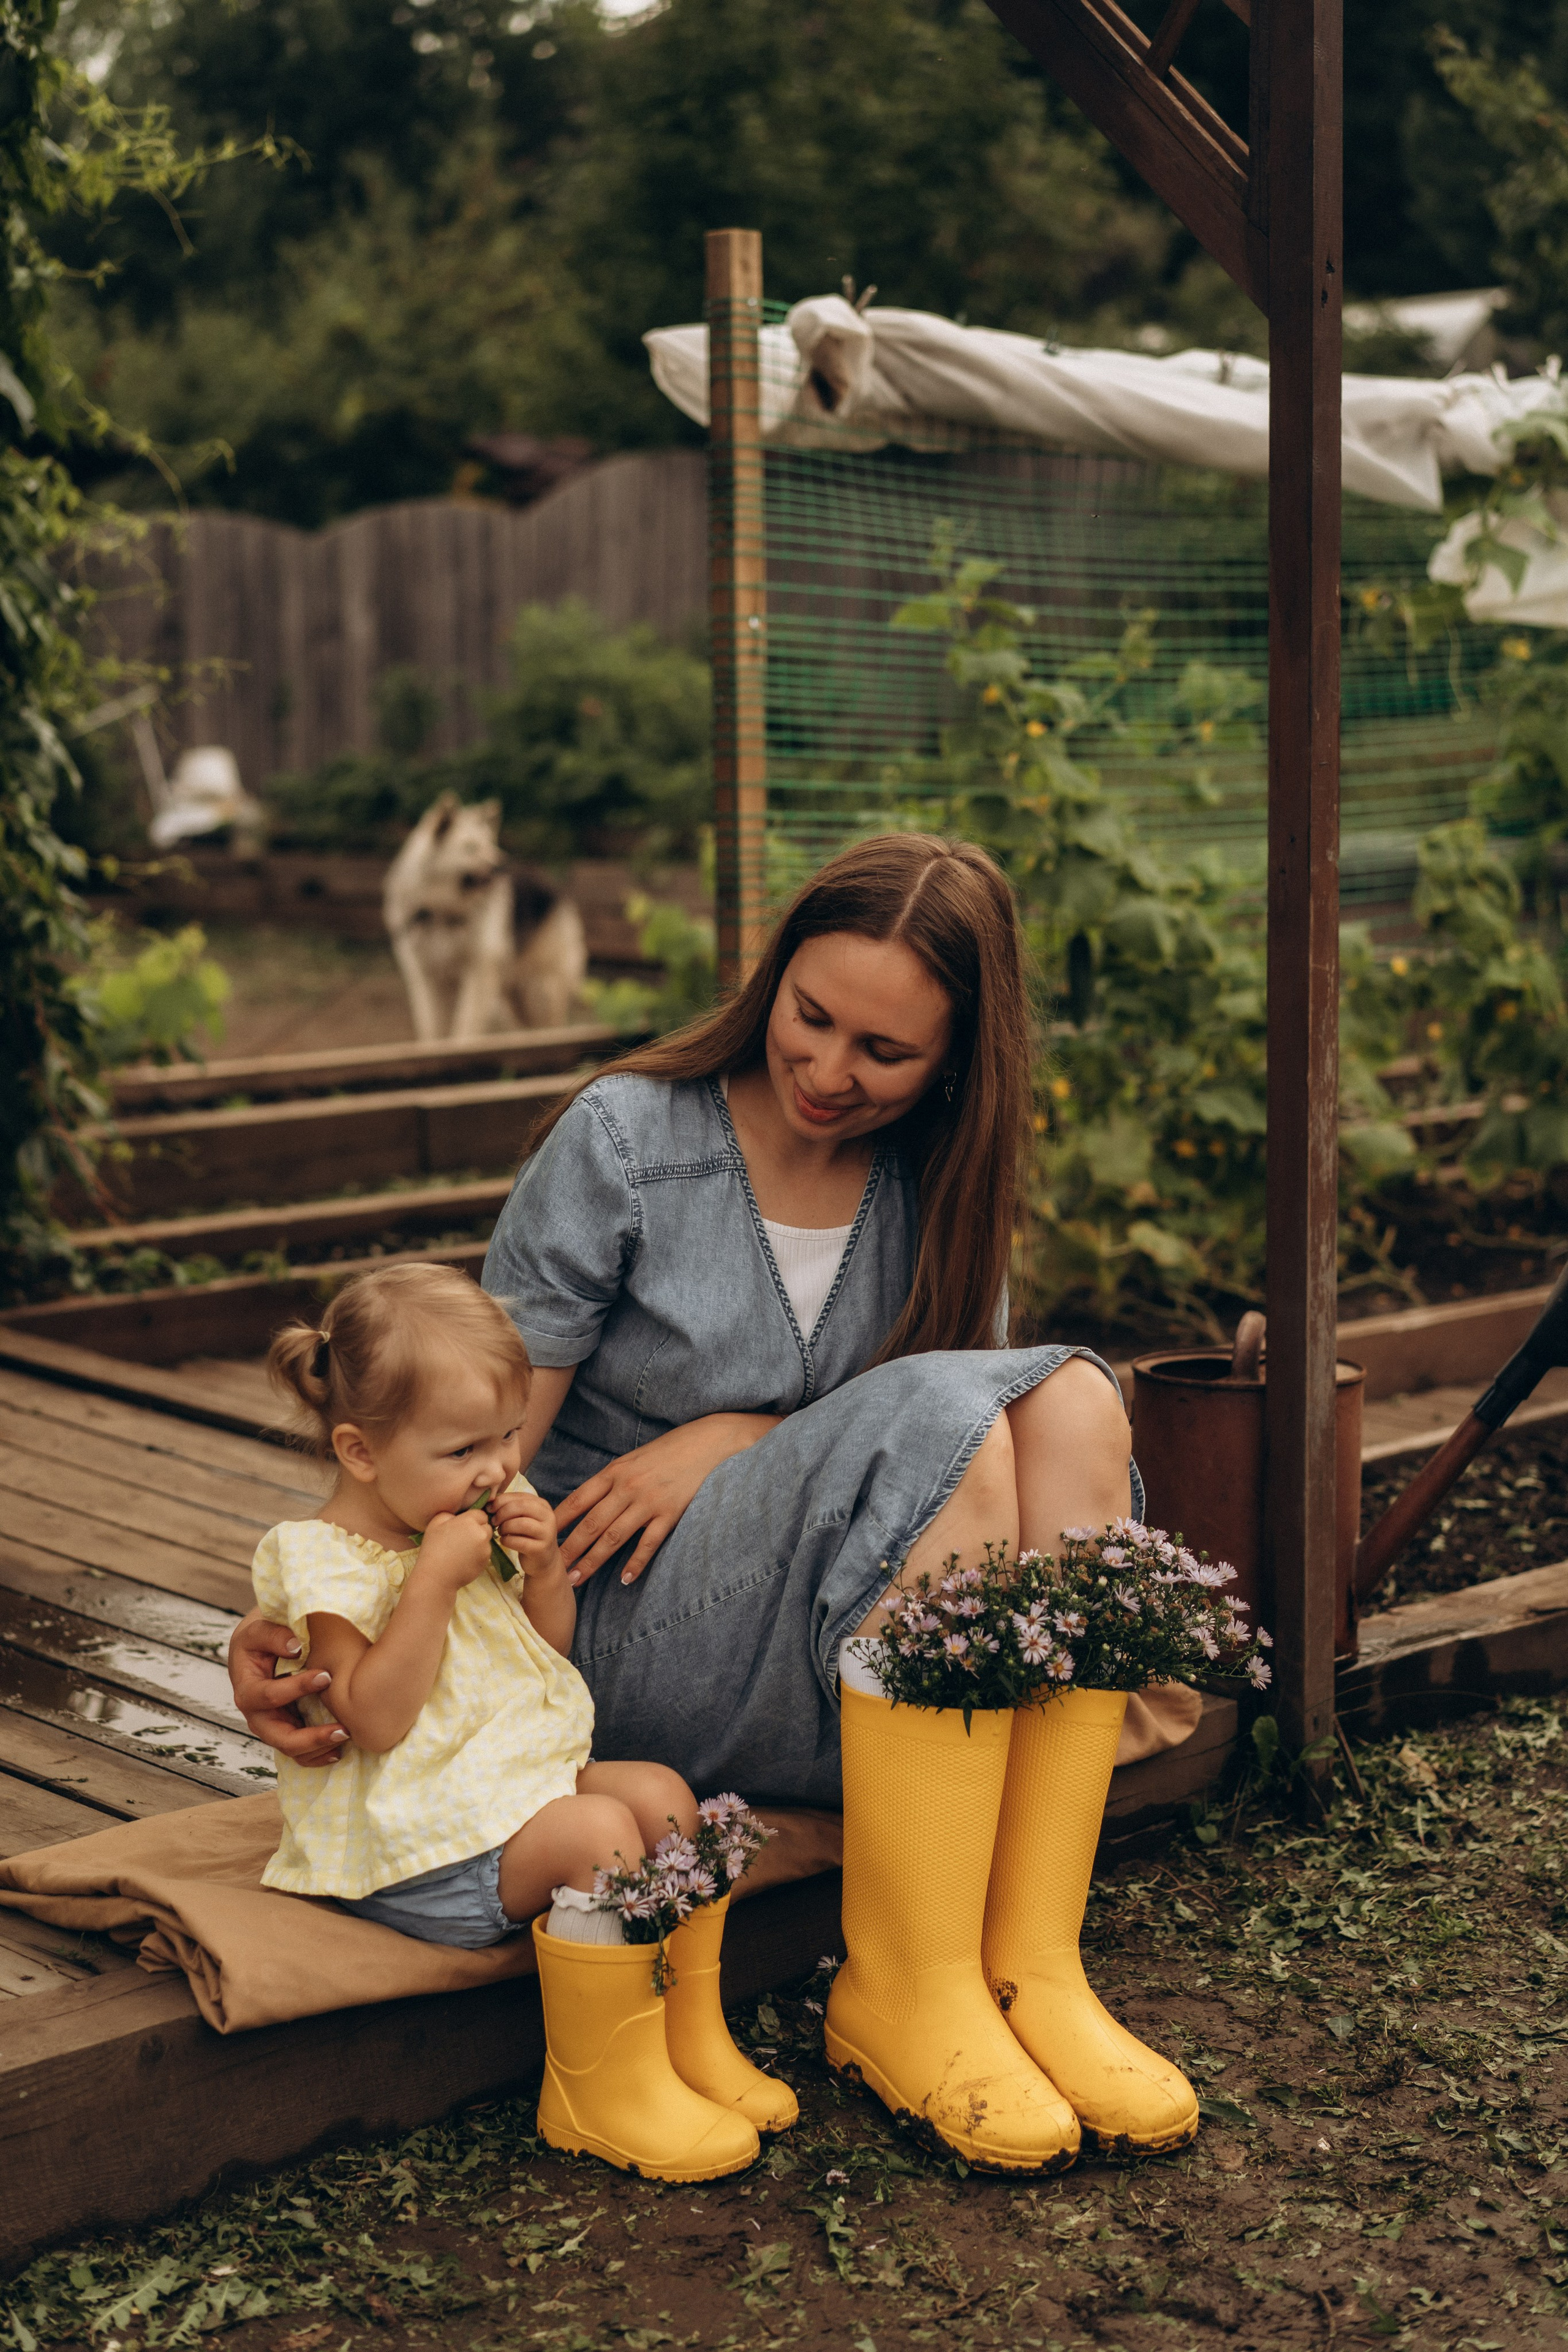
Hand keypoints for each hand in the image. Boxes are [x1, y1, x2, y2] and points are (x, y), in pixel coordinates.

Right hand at [227, 1611, 347, 1766]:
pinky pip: (300, 1753)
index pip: (270, 1696)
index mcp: (247, 1690)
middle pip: (280, 1737)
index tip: (327, 1676)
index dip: (297, 1688)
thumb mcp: (259, 1628)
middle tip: (343, 1729)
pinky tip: (339, 1751)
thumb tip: (296, 1647)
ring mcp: (272, 1727)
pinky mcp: (286, 1730)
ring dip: (319, 1748)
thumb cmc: (260, 1637)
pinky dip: (318, 1755)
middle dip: (311, 1737)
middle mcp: (257, 1716)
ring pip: (292, 1750)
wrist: (260, 1647)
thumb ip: (274, 1635)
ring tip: (347, 1737)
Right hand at [416, 1508, 493, 1590]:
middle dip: (478, 1531)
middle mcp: (481, 1533)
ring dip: (478, 1544)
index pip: (481, 1514)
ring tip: (461, 1552)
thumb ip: (450, 1514)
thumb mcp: (436, 1523)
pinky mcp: (485, 1562)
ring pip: (486, 1541)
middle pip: (486, 1527)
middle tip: (462, 1539)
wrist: (436, 1576)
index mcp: (469, 1521)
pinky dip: (478, 1556)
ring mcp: (485, 1549)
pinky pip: (484, 1554)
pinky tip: (464, 1560)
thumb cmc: (433, 1548)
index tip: (463, 1527)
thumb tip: (459, 1516)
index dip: (472, 1520)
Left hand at [489, 1489, 561, 1576]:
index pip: (519, 1496)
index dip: (501, 1501)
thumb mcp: (523, 1518)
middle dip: (502, 1513)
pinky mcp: (540, 1549)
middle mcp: (548, 1516)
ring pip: (521, 1523)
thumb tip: (490, 1502)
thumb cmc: (529, 1536)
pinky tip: (504, 1541)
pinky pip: (519, 1541)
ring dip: (505, 1527)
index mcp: (542, 1505)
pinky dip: (507, 1540)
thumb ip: (511, 1507)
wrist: (544, 1560)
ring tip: (500, 1532)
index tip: (489, 1508)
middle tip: (494, 1521)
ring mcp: (547, 1533)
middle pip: (521, 1507)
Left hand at [556, 1413, 780, 1588]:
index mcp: (614, 1472)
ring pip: (614, 1537)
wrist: (704, 1444)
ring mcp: (649, 1502)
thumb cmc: (665, 1452)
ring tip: (577, 1578)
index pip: (578, 1500)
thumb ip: (610, 1482)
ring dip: (593, 1560)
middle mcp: (627, 1488)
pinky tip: (625, 1579)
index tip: (540, 1536)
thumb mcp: (631, 1460)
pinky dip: (636, 1562)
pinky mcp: (671, 1514)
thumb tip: (584, 1504)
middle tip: (553, 1568)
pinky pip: (649, 1543)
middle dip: (569, 1548)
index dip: (558, 1521)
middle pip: (591, 1524)